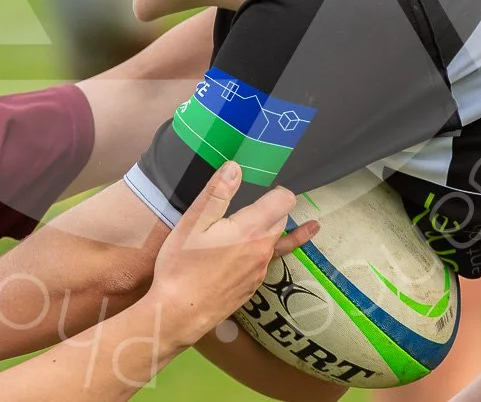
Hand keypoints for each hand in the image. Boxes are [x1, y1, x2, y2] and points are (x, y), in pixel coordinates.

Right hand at [150, 163, 319, 349]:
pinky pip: (264, 263)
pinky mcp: (251, 288)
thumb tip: (235, 167)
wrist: (180, 313)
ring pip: (274, 243)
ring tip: (301, 225)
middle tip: (267, 199)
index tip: (268, 185)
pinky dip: (262, 252)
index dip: (279, 190)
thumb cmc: (181, 266)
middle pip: (281, 221)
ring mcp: (259, 272)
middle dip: (276, 209)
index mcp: (251, 230)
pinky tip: (252, 253)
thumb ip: (217, 194)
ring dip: (273, 230)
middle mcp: (262, 251)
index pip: (284, 201)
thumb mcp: (193, 223)